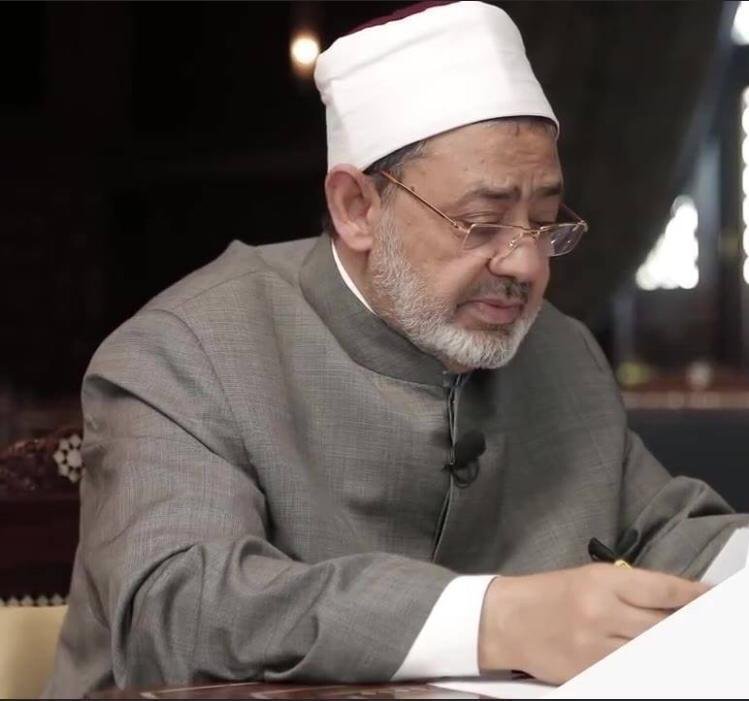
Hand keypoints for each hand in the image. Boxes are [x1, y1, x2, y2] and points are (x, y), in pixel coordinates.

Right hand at [478, 563, 708, 684]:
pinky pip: (630, 671)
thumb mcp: (585, 578)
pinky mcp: (588, 671)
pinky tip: (654, 661)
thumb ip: (627, 589)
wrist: (504, 619)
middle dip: (688, 626)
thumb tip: (670, 603)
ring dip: (671, 649)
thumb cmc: (546, 594)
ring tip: (686, 647)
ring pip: (652, 652)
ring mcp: (595, 646)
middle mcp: (601, 611)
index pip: (662, 589)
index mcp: (600, 580)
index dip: (694, 595)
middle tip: (706, 627)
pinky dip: (646, 667)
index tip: (711, 598)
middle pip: (664, 625)